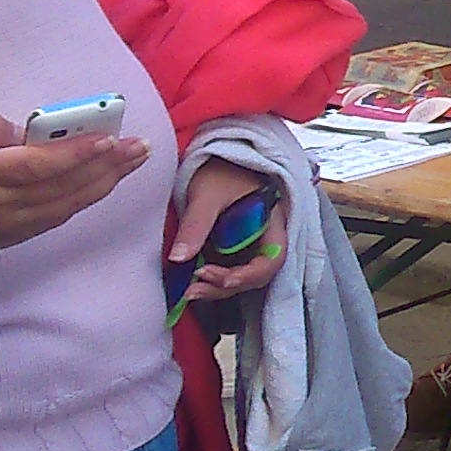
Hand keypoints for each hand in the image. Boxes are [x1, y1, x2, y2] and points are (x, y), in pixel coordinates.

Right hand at [0, 113, 149, 273]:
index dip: (74, 153)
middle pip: (62, 185)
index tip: (107, 137)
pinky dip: (90, 195)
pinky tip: (111, 177)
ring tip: (137, 157)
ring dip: (108, 179)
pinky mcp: (21, 235)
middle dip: (106, 164)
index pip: (34, 166)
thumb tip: (31, 132)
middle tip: (141, 144)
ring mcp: (13, 225)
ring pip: (70, 202)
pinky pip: (63, 214)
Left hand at [168, 161, 287, 302]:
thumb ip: (196, 226)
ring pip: (242, 277)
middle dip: (227, 286)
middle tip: (195, 288)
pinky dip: (212, 280)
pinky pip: (229, 270)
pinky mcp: (233, 248)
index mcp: (271, 222)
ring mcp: (250, 245)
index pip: (273, 257)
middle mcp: (265, 238)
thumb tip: (178, 259)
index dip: (251, 273)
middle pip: (257, 274)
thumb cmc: (221, 170)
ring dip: (218, 288)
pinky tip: (192, 283)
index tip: (224, 278)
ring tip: (189, 291)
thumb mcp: (207, 195)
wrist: (216, 160)